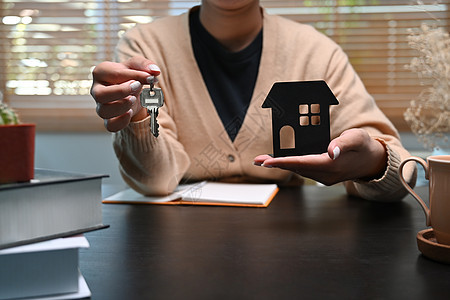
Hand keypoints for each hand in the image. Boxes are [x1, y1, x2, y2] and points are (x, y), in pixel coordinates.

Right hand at [90, 56, 160, 131]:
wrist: (134, 92)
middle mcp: (97, 89)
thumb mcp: (138, 65)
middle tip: (137, 88)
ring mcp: (101, 106)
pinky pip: (111, 125)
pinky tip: (130, 112)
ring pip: (104, 111)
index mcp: (101, 72)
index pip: (114, 74)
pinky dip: (122, 121)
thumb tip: (155, 71)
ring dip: (123, 106)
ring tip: (134, 99)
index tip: (149, 77)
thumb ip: (146, 65)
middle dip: (121, 92)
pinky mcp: (108, 119)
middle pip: (100, 95)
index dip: (134, 76)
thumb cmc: (131, 76)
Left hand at [254, 129, 387, 185]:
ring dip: (281, 165)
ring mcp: (325, 178)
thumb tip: (331, 151)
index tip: (268, 161)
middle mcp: (326, 174)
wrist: (373, 161)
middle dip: (276, 164)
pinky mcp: (324, 176)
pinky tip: (281, 161)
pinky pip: (303, 171)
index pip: (302, 163)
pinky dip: (291, 166)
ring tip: (263, 160)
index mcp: (332, 165)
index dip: (283, 162)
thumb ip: (344, 143)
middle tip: (257, 160)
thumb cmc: (364, 146)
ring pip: (298, 171)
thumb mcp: (357, 138)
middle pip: (296, 168)